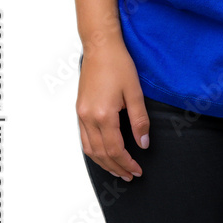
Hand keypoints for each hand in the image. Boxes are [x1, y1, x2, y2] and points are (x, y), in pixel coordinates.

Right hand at [76, 40, 149, 179]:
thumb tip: (143, 143)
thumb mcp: (134, 91)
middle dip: (116, 167)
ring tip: (118, 170)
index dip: (127, 163)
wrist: (100, 46)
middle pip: (101, 154)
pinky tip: (102, 153)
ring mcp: (81, 114)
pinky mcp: (79, 109)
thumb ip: (139, 120)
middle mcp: (89, 118)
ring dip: (104, 163)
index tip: (138, 170)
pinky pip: (84, 138)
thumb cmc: (118, 64)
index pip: (115, 149)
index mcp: (104, 115)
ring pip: (90, 149)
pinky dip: (93, 151)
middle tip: (130, 175)